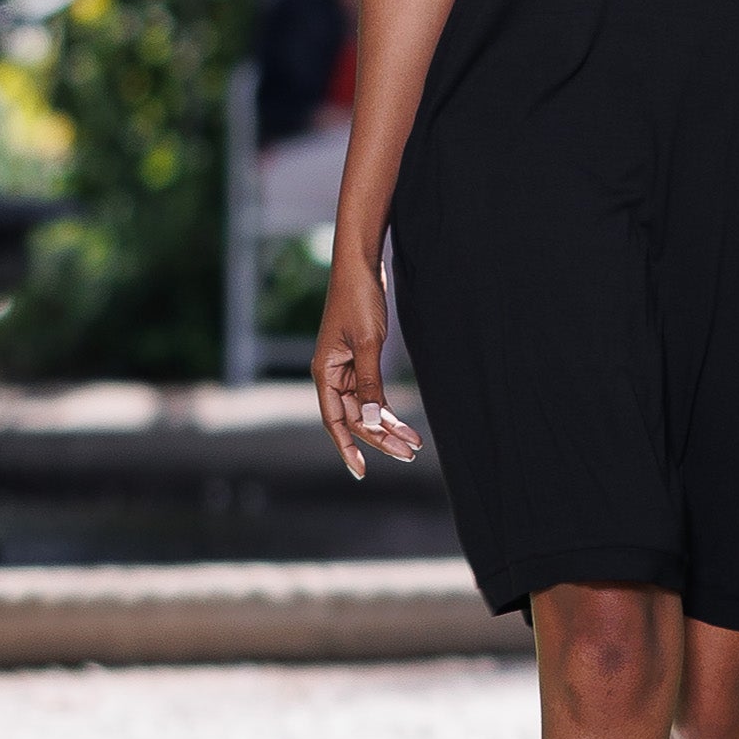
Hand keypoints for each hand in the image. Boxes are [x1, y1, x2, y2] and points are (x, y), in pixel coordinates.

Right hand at [312, 254, 422, 478]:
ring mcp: (345, 368)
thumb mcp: (367, 344)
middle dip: (379, 438)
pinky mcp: (360, 359)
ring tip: (413, 445)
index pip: (334, 420)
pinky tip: (403, 423)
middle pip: (354, 418)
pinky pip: (371, 393)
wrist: (361, 266)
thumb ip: (368, 384)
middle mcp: (331, 374)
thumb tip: (370, 421)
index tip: (360, 472)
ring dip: (387, 426)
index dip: (346, 448)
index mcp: (325, 372)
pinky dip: (387, 408)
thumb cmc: (359, 300)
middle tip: (408, 454)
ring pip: (365, 408)